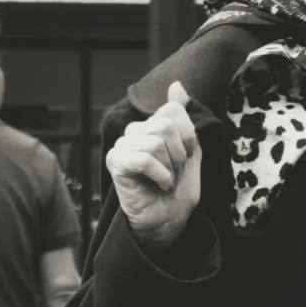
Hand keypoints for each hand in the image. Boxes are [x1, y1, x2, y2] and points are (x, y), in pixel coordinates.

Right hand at [107, 79, 201, 250]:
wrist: (170, 220)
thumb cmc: (178, 189)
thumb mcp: (190, 150)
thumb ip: (183, 119)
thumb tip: (177, 85)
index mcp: (150, 126)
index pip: (173, 112)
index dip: (188, 137)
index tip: (185, 158)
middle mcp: (133, 132)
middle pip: (165, 126)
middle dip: (179, 155)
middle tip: (174, 173)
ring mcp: (121, 146)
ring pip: (156, 142)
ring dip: (170, 168)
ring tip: (165, 181)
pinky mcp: (115, 162)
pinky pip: (144, 158)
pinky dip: (160, 175)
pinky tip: (158, 186)